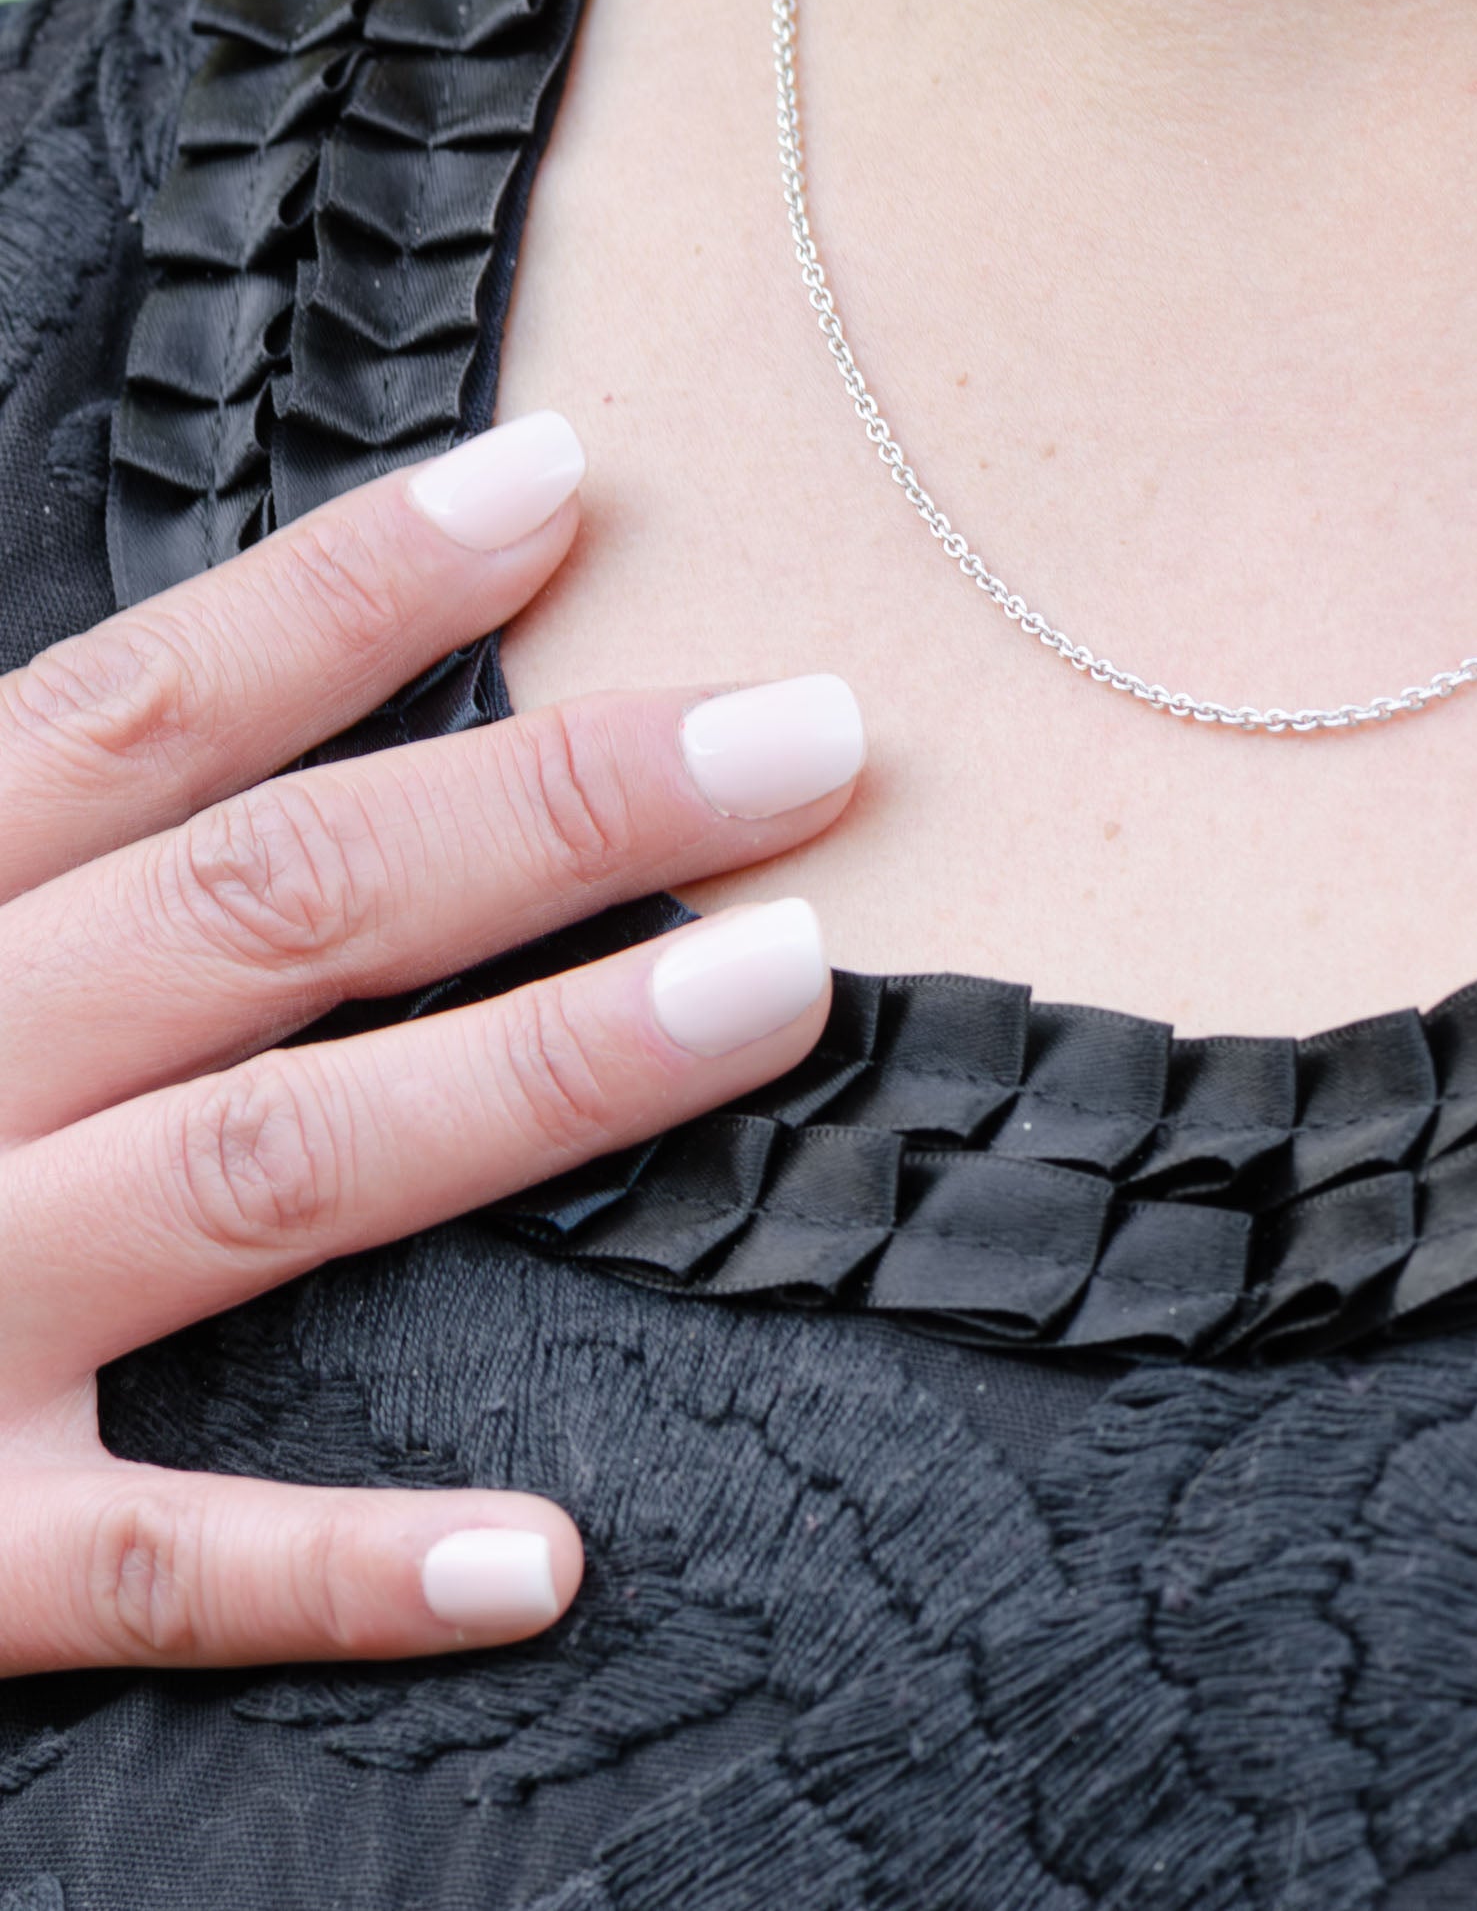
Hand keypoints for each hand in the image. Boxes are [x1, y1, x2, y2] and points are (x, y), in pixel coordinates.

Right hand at [0, 412, 860, 1672]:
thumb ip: (0, 828)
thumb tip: (179, 716)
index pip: (138, 713)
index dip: (351, 592)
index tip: (562, 486)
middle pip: (268, 904)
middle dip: (551, 809)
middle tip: (813, 734)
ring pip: (262, 1172)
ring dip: (537, 1078)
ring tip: (786, 984)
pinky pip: (139, 1568)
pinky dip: (336, 1572)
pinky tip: (549, 1558)